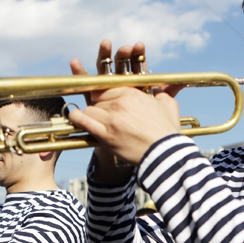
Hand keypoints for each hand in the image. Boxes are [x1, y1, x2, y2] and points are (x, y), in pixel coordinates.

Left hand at [68, 40, 182, 165]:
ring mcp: (111, 119)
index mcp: (132, 93)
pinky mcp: (105, 135)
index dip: (105, 96)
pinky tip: (74, 116)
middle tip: (102, 115)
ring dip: (90, 115)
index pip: (107, 88)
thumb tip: (159, 90)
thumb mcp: (169, 105)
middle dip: (99, 106)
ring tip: (90, 119)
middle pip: (97, 99)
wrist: (165, 154)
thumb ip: (161, 94)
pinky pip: (84, 121)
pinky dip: (77, 118)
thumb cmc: (168, 131)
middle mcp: (119, 103)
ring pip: (90, 110)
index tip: (103, 101)